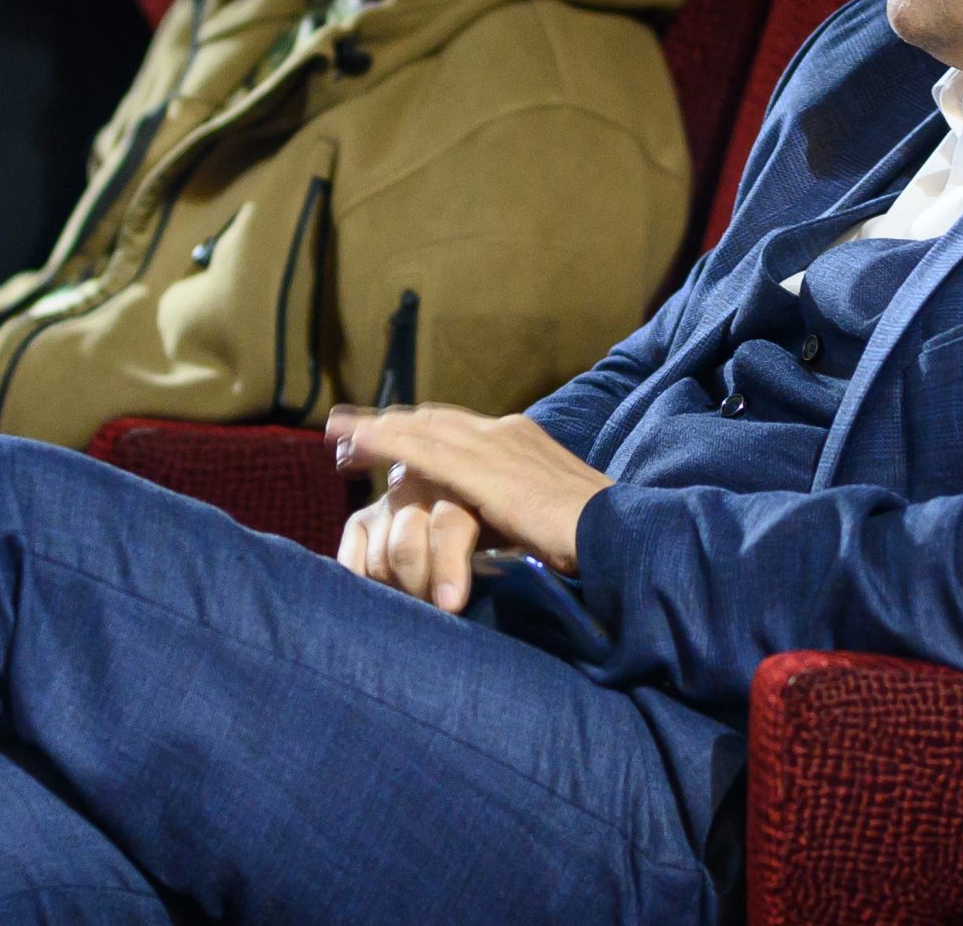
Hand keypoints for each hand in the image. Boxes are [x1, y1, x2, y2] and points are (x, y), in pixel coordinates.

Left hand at [327, 406, 610, 608]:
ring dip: (374, 430)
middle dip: (387, 427)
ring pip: (420, 430)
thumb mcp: (547, 516)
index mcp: (522, 441)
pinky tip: (355, 444)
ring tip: (336, 436)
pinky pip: (422, 450)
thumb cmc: (595, 540)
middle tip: (344, 436)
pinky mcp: (485, 472)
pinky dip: (384, 442)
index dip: (417, 433)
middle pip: (433, 422)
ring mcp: (495, 448)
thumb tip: (490, 530)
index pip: (458, 430)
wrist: (625, 536)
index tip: (383, 441)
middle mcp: (505, 433)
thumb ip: (513, 512)